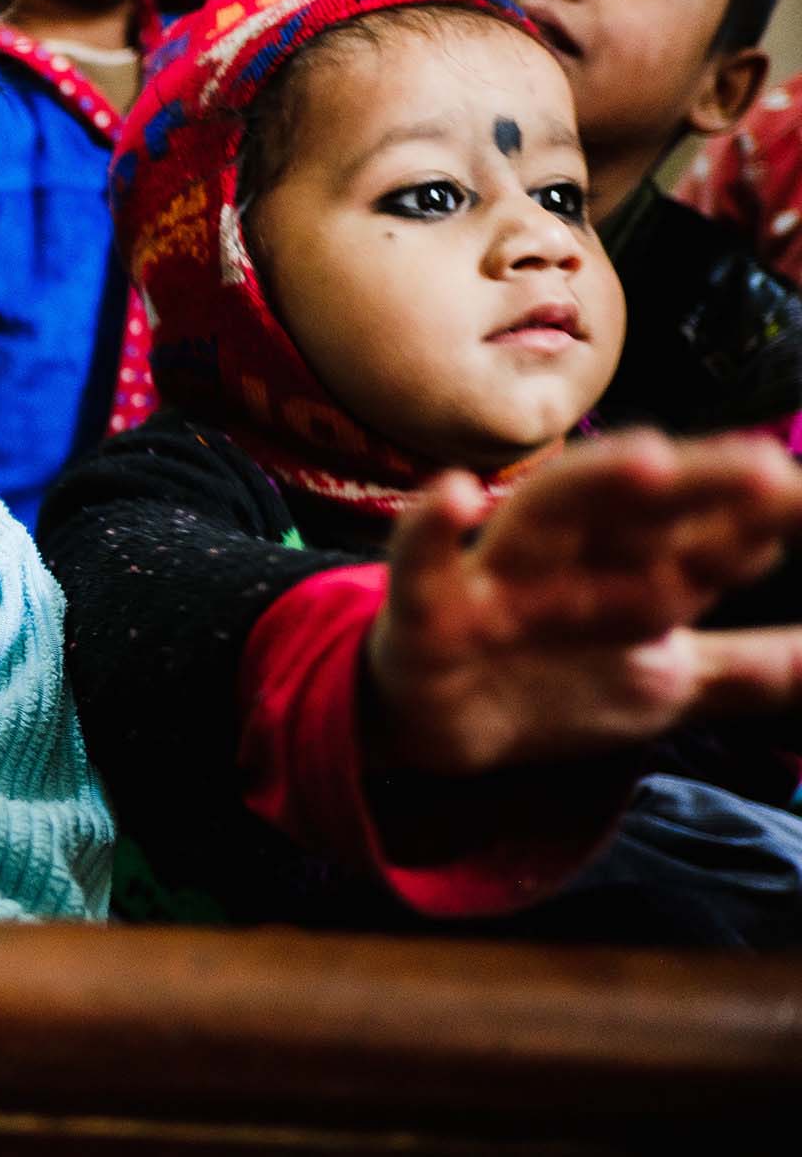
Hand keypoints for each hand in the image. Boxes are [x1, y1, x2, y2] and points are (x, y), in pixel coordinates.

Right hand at [368, 430, 801, 776]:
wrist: (439, 729)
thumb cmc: (550, 682)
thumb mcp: (661, 684)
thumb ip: (745, 668)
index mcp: (632, 572)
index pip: (706, 540)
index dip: (759, 523)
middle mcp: (574, 561)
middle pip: (640, 513)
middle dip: (699, 487)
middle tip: (767, 469)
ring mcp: (499, 579)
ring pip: (544, 517)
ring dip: (589, 486)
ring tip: (647, 459)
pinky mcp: (427, 609)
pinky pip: (421, 563)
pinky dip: (429, 527)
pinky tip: (454, 494)